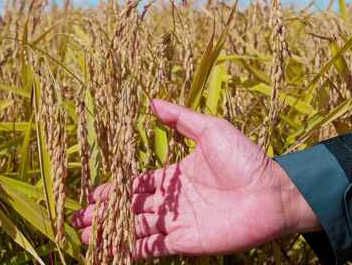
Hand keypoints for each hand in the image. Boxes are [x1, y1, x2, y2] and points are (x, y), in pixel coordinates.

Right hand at [72, 99, 320, 258]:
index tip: (92, 194)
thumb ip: (180, 119)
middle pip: (132, 207)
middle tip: (79, 219)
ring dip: (113, 231)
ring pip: (138, 227)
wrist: (272, 192)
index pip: (138, 183)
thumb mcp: (210, 130)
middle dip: (106, 213)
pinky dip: (134, 249)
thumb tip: (151, 101)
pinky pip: (155, 247)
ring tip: (86, 236)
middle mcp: (174, 199)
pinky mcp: (187, 241)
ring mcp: (179, 222)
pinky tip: (113, 249)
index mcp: (176, 174)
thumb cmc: (244, 158)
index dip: (115, 189)